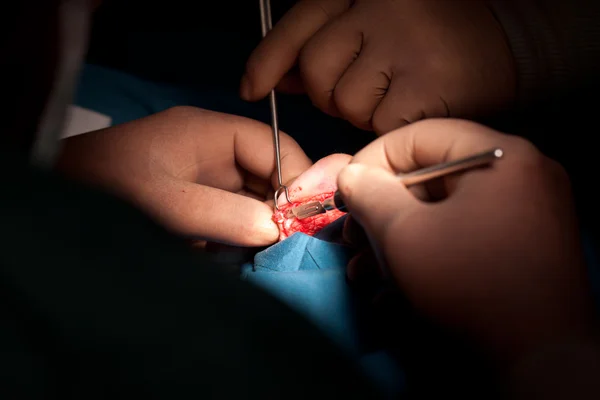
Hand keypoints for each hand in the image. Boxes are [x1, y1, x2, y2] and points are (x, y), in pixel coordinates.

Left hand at [56, 106, 311, 246]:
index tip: (307, 218)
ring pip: (255, 201)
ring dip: (266, 227)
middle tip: (295, 243)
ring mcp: (206, 184)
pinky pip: (234, 221)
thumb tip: (275, 230)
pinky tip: (249, 258)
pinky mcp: (197, 211)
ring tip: (276, 254)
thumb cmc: (104, 187)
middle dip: (285, 207)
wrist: (56, 201)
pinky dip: (245, 240)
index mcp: (211, 133)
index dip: (298, 177)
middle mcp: (215, 155)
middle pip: (269, 175)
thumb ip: (220, 213)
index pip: (274, 146)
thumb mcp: (161, 199)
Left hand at [241, 0, 515, 134]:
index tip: (251, 87)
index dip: (268, 60)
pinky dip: (389, 127)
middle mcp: (383, 8)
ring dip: (363, 111)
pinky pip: (378, 124)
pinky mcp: (426, 83)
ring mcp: (406, 44)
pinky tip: (414, 108)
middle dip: (329, 93)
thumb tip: (278, 78)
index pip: (299, 25)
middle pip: (316, 71)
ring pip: (345, 102)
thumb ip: (327, 46)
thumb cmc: (431, 39)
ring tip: (398, 94)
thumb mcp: (373, 27)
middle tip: (364, 91)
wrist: (508, 40)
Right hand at [336, 118, 594, 366]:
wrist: (541, 360)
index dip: (373, 161)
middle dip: (382, 211)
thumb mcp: (403, 233)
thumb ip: (369, 193)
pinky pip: (466, 234)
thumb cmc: (467, 283)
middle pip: (432, 176)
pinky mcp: (524, 246)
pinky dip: (429, 252)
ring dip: (398, 239)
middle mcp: (521, 175)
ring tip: (364, 271)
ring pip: (445, 211)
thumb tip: (352, 174)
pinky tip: (395, 287)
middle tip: (354, 239)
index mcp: (501, 156)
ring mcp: (527, 212)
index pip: (420, 136)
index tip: (347, 194)